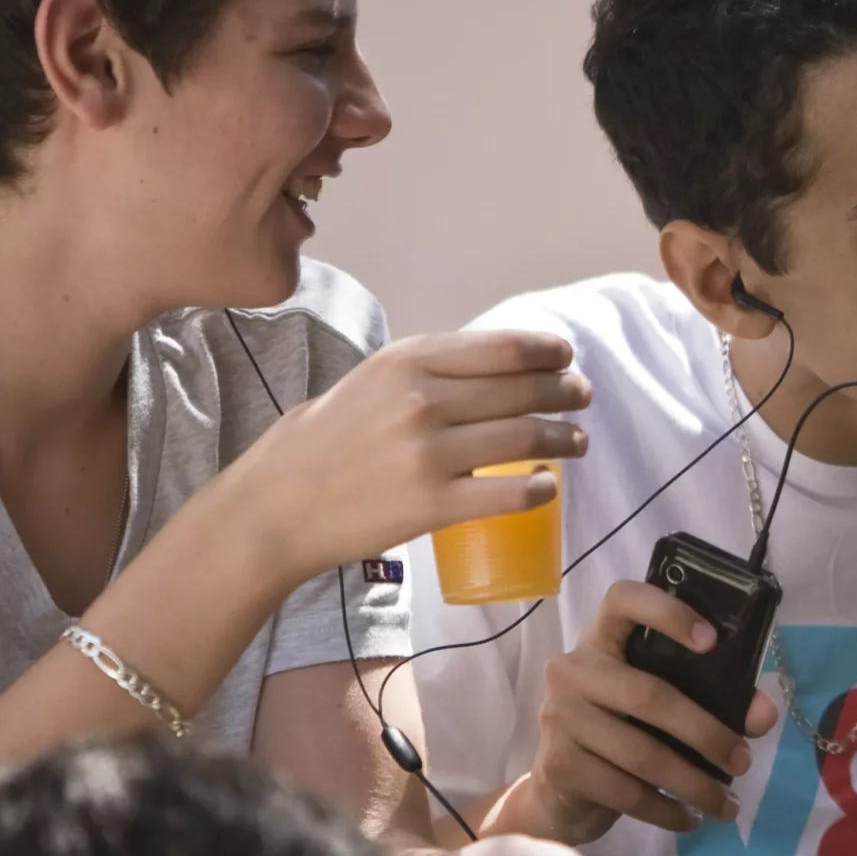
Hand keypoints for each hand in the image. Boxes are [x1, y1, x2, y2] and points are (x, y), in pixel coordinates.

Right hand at [222, 328, 591, 583]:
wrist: (275, 506)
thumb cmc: (321, 442)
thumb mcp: (369, 381)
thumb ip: (424, 371)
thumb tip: (491, 369)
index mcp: (407, 361)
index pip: (503, 349)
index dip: (547, 352)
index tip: (566, 357)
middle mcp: (423, 400)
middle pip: (523, 390)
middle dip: (564, 392)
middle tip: (581, 398)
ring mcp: (431, 454)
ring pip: (526, 439)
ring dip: (564, 438)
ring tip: (577, 441)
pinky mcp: (435, 505)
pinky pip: (511, 494)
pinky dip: (539, 488)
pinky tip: (547, 485)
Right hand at [510, 580, 780, 840]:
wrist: (561, 792)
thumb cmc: (622, 731)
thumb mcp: (664, 709)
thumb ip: (716, 701)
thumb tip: (764, 716)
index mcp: (602, 639)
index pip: (623, 600)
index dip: (667, 613)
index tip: (712, 641)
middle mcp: (573, 669)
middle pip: (650, 695)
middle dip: (706, 733)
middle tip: (744, 762)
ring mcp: (560, 716)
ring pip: (642, 753)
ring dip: (694, 784)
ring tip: (727, 805)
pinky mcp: (558, 765)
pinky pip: (626, 791)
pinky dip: (667, 811)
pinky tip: (690, 819)